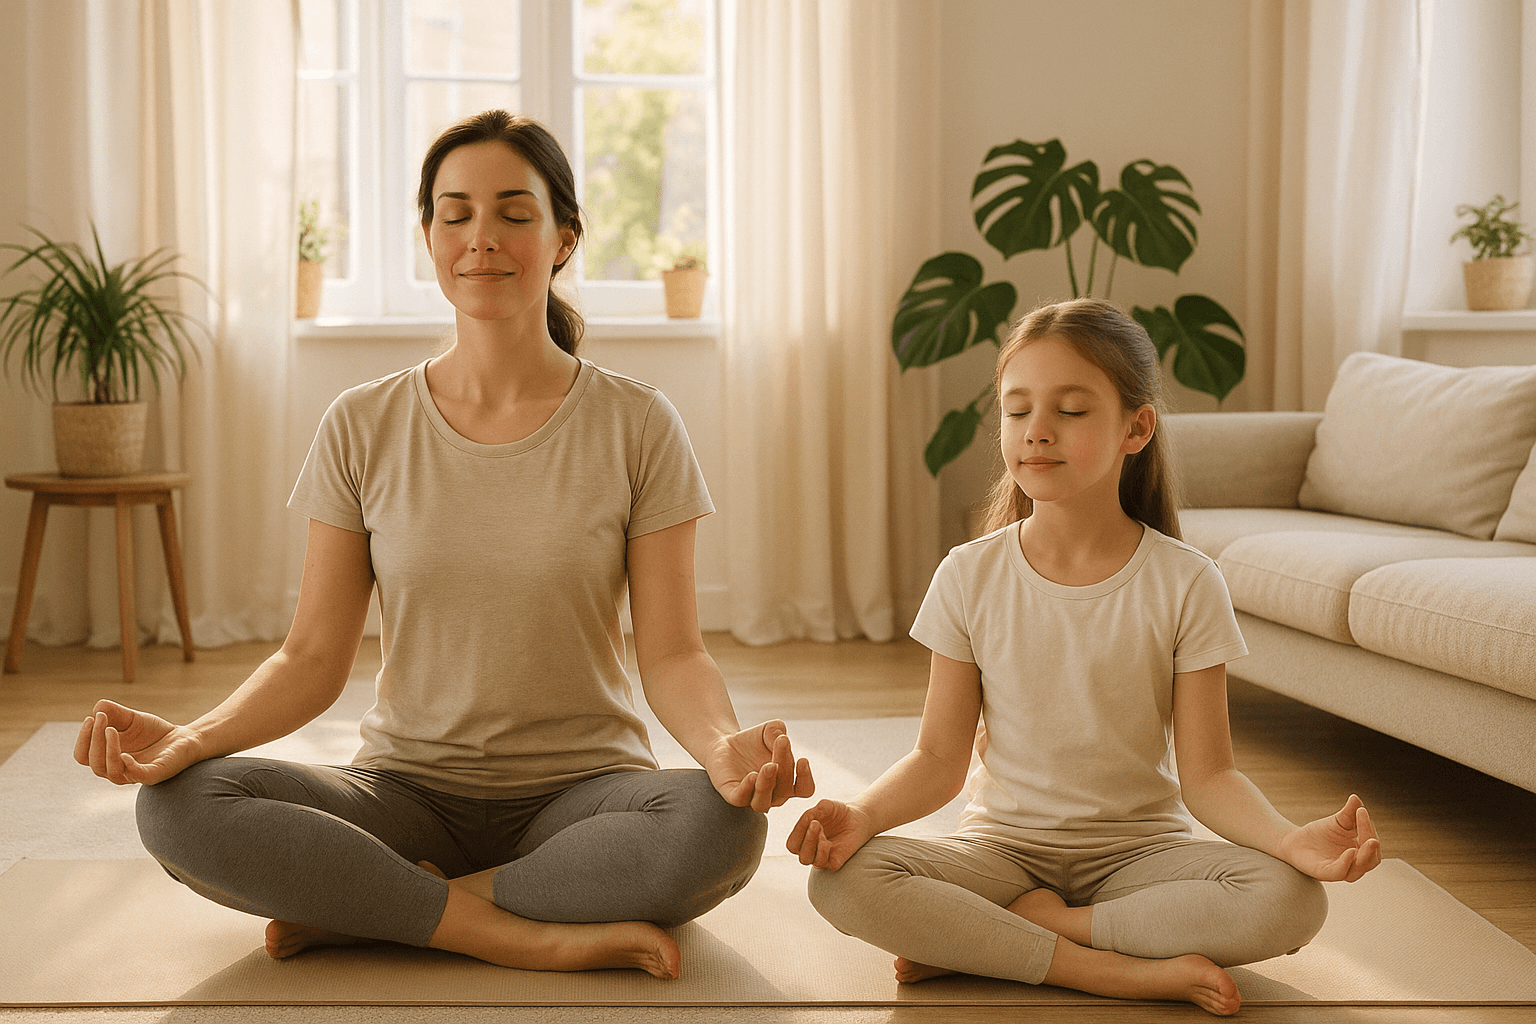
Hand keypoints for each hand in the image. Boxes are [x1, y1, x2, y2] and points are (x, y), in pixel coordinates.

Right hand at [72, 699, 205, 785]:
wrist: (183, 737)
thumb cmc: (152, 732)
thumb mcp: (130, 719)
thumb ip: (113, 713)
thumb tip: (96, 708)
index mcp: (106, 759)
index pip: (83, 756)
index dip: (83, 739)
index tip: (90, 718)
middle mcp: (117, 770)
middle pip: (94, 763)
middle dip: (93, 740)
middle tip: (100, 718)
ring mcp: (134, 774)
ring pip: (111, 771)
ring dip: (107, 750)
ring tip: (111, 729)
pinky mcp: (153, 775)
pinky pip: (137, 775)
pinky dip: (128, 766)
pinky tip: (125, 754)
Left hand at [705, 719, 814, 812]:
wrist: (726, 742)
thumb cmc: (753, 740)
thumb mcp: (769, 730)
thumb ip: (778, 731)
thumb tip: (781, 738)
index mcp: (787, 783)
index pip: (804, 790)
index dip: (806, 778)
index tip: (802, 759)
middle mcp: (773, 794)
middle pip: (785, 789)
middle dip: (785, 765)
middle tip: (781, 742)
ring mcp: (752, 797)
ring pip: (763, 802)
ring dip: (768, 784)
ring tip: (769, 766)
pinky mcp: (733, 795)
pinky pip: (741, 798)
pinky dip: (747, 788)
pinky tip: (752, 774)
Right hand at [787, 799, 874, 869]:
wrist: (858, 816)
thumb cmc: (838, 812)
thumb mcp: (824, 806)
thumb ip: (812, 812)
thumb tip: (806, 820)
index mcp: (805, 839)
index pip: (792, 844)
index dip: (797, 832)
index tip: (809, 817)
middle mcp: (812, 850)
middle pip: (799, 853)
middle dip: (805, 838)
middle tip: (816, 824)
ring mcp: (823, 857)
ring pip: (808, 860)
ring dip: (812, 844)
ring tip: (823, 833)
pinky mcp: (835, 861)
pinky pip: (824, 863)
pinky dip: (823, 852)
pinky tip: (830, 842)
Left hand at [1278, 794, 1381, 881]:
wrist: (1296, 841)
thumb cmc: (1321, 833)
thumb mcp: (1338, 820)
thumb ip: (1349, 812)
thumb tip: (1355, 798)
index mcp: (1361, 850)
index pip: (1372, 842)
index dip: (1369, 827)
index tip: (1361, 810)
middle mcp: (1355, 863)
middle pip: (1372, 859)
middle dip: (1373, 847)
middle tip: (1373, 836)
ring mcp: (1342, 870)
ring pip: (1359, 868)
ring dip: (1366, 856)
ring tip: (1369, 841)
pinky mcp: (1326, 873)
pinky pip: (1340, 872)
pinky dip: (1347, 863)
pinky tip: (1350, 852)